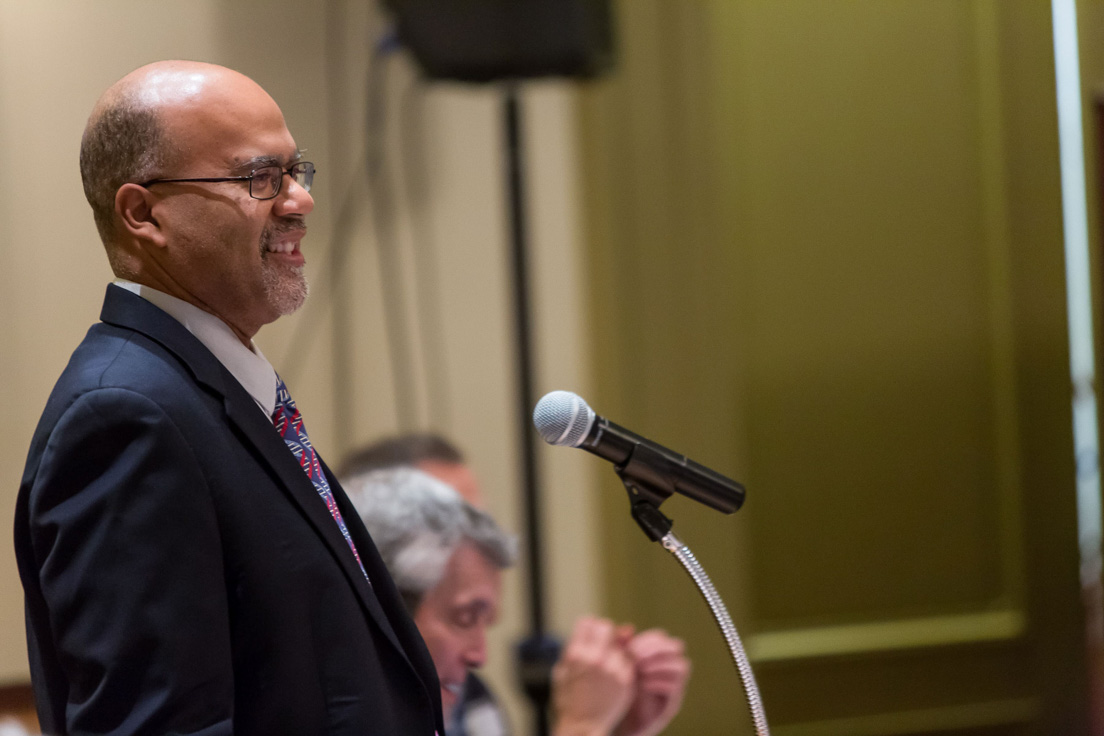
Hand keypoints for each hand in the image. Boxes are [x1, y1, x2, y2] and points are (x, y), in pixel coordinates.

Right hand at [552, 616, 636, 735]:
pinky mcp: (626, 679)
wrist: (583, 727)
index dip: (588, 628)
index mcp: (575, 654)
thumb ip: (574, 646)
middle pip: (606, 626)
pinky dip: (623, 663)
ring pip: (620, 643)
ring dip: (615, 649)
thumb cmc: (568, 700)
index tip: (589, 638)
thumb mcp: (561, 671)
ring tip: (607, 665)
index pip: (588, 622)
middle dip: (604, 634)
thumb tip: (590, 626)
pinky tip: (615, 675)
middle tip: (601, 647)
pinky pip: (629, 659)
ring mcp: (612, 668)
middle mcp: (595, 658)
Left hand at [613, 629, 689, 735]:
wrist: (617, 723)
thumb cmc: (616, 691)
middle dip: (657, 649)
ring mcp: (672, 686)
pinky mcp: (672, 703)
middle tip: (637, 659)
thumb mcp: (616, 666)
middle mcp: (666, 668)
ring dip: (659, 665)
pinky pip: (676, 686)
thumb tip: (628, 628)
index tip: (631, 647)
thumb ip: (620, 647)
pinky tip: (644, 684)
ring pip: (681, 665)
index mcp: (653, 656)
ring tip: (640, 672)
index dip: (648, 639)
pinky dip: (660, 682)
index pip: (661, 637)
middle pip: (676, 646)